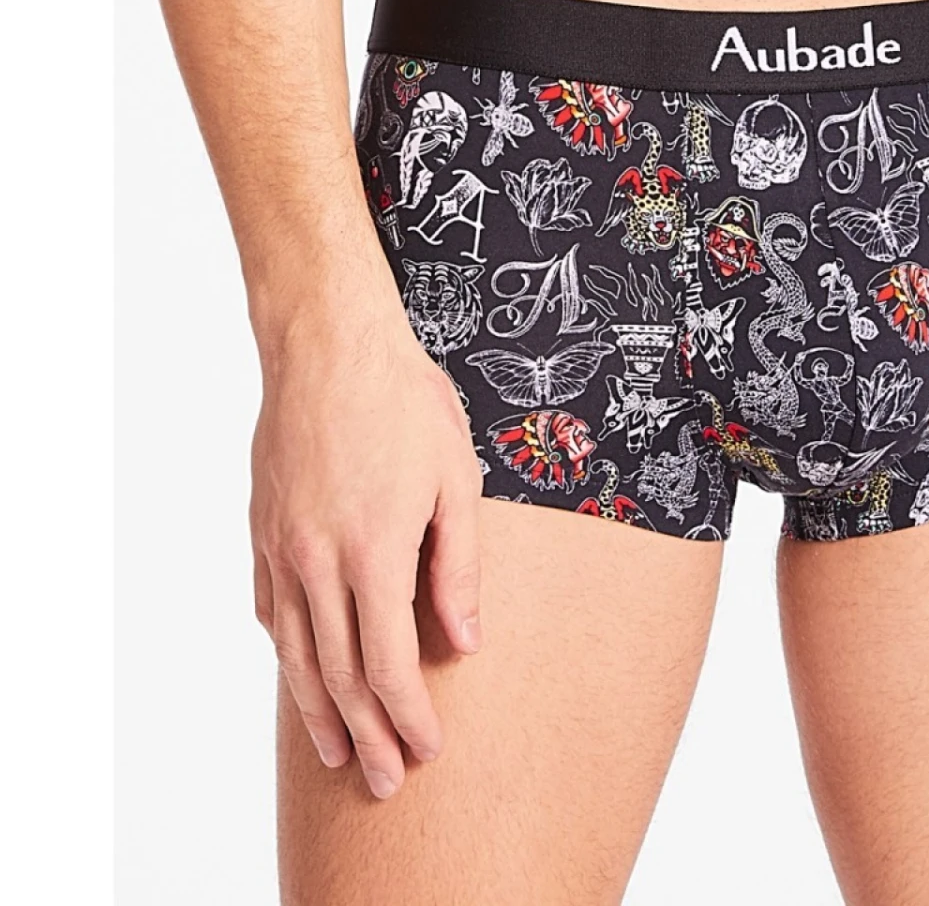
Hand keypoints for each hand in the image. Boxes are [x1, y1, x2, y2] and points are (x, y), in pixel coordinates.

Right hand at [250, 300, 483, 797]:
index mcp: (374, 554)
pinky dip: (290, 655)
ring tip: (339, 754)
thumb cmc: (405, 405)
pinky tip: (304, 674)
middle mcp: (318, 562)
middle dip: (366, 735)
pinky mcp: (262, 531)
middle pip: (339, 675)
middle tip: (385, 781)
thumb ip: (458, 567)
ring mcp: (281, 548)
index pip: (388, 665)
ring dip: (319, 712)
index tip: (426, 748)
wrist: (329, 348)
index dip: (408, 715)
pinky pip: (272, 611)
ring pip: (296, 654)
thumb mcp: (455, 481)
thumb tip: (464, 641)